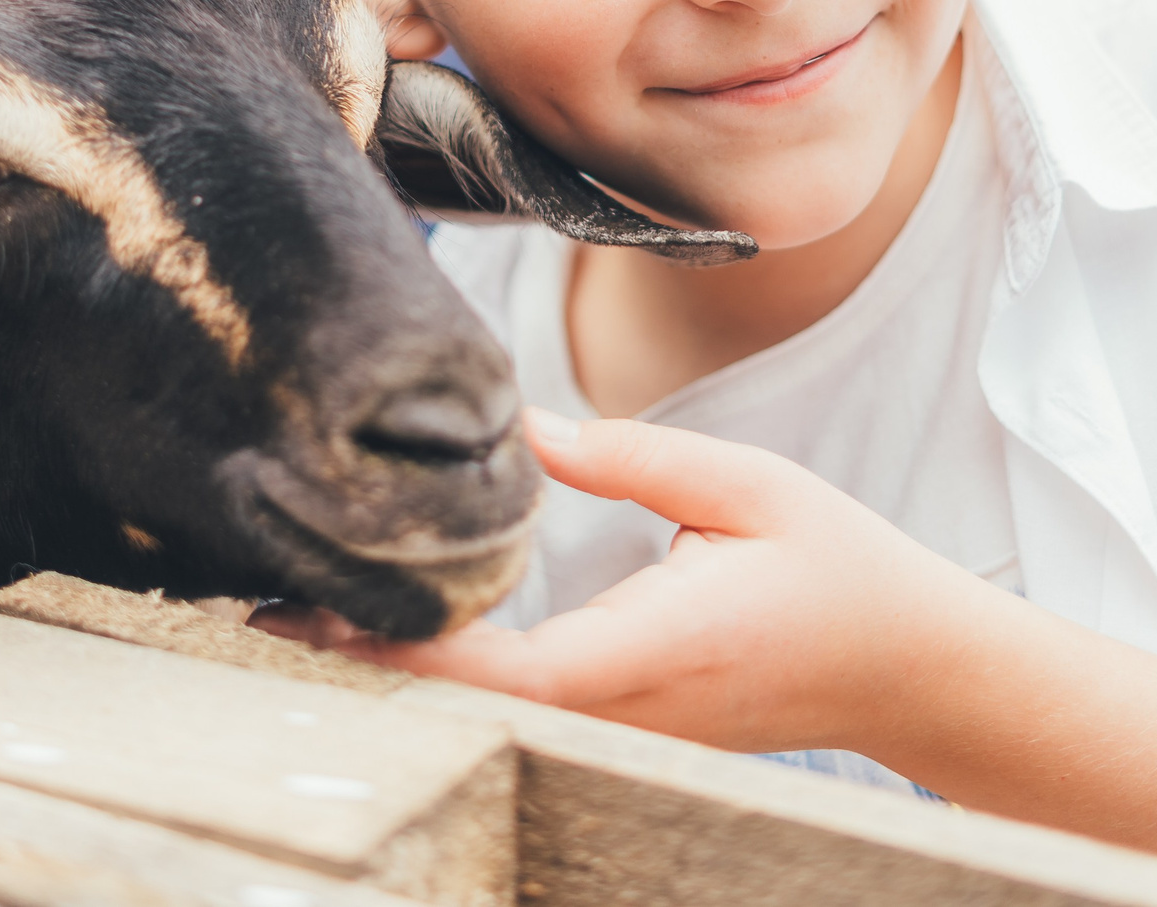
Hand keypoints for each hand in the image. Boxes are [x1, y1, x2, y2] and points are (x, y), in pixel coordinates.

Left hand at [259, 407, 1156, 903]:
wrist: (915, 668)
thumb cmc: (838, 567)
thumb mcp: (740, 486)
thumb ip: (623, 456)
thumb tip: (516, 425)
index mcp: (632, 656)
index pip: (476, 668)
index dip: (376, 646)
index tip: (290, 606)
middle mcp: (610, 712)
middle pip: (450, 705)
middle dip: (348, 657)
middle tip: (241, 593)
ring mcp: (614, 731)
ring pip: (475, 714)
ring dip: (386, 667)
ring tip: (288, 598)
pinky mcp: (621, 726)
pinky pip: (510, 709)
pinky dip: (439, 676)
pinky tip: (386, 626)